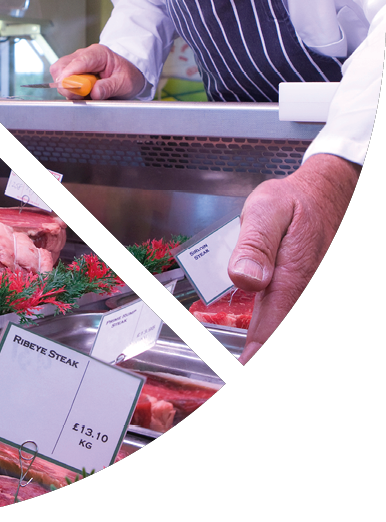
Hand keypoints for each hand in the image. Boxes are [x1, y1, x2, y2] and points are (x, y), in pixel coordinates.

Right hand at [49, 44, 145, 100]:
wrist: (128, 75)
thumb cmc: (127, 75)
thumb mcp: (125, 82)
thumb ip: (110, 87)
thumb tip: (95, 92)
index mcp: (98, 53)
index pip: (77, 62)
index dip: (70, 77)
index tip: (70, 89)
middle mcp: (83, 55)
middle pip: (61, 67)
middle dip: (67, 85)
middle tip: (82, 95)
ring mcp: (76, 62)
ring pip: (58, 74)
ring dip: (68, 88)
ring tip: (86, 93)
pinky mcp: (72, 71)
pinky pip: (62, 80)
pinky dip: (70, 90)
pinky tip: (83, 92)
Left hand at [228, 153, 360, 363]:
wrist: (325, 195)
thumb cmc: (292, 203)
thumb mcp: (265, 210)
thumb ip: (253, 243)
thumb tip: (245, 277)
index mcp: (293, 272)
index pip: (275, 323)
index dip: (259, 350)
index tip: (245, 370)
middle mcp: (310, 287)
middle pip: (286, 332)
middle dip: (265, 351)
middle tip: (241, 372)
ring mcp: (315, 290)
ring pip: (293, 324)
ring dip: (272, 340)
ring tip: (250, 361)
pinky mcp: (313, 290)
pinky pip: (297, 311)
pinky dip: (280, 327)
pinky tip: (264, 342)